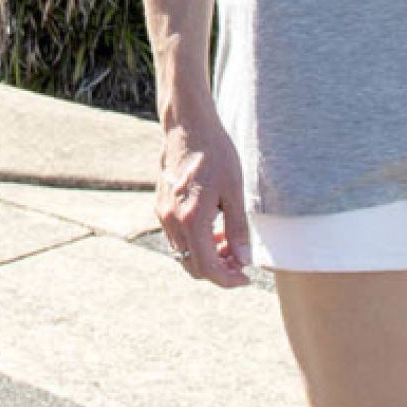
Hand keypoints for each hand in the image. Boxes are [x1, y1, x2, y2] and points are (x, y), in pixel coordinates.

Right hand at [154, 115, 250, 285]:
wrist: (188, 126)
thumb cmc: (215, 153)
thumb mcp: (234, 191)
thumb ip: (237, 228)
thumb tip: (243, 259)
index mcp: (191, 219)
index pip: (208, 268)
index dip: (228, 279)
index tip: (245, 277)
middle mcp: (172, 221)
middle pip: (192, 266)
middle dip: (218, 271)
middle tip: (240, 262)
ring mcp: (163, 214)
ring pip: (183, 253)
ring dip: (206, 257)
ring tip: (230, 244)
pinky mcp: (161, 206)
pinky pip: (177, 238)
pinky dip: (196, 243)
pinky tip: (214, 230)